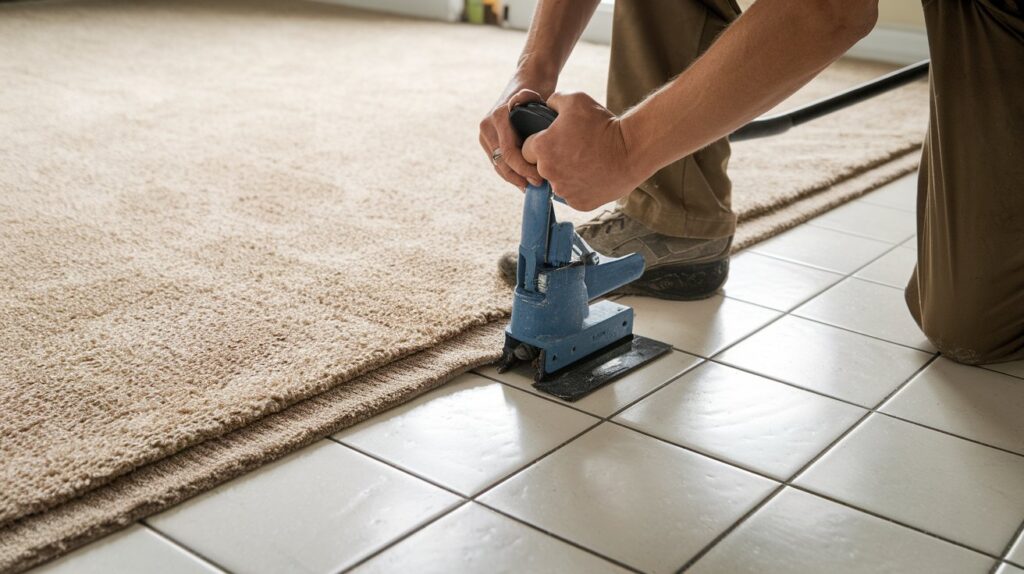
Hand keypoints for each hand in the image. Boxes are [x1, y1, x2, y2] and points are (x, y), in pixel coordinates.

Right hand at [479, 76, 553, 188]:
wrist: (527, 78)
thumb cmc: (538, 89)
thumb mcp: (539, 98)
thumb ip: (535, 111)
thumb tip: (534, 133)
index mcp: (498, 117)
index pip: (510, 153)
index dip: (524, 169)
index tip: (540, 177)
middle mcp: (487, 125)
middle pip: (502, 163)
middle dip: (520, 177)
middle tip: (538, 186)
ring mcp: (484, 132)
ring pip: (498, 165)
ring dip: (513, 178)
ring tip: (530, 187)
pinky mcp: (486, 139)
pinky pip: (497, 161)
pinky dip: (508, 172)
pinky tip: (522, 181)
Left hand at [521, 92, 644, 210]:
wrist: (632, 150)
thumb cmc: (603, 123)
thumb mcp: (575, 99)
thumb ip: (554, 101)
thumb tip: (546, 106)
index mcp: (541, 148)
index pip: (525, 150)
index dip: (538, 144)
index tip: (553, 140)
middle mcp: (548, 172)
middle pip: (540, 168)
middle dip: (551, 160)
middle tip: (572, 150)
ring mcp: (564, 191)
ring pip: (556, 183)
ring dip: (565, 175)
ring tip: (585, 162)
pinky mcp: (579, 204)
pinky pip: (573, 196)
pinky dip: (580, 188)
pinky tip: (593, 175)